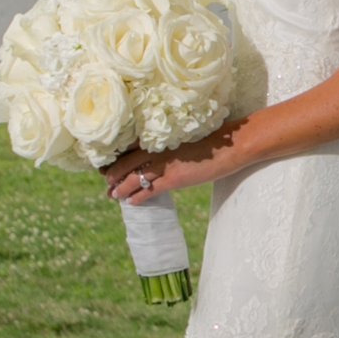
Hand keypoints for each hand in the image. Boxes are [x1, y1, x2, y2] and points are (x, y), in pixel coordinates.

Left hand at [100, 124, 244, 204]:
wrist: (231, 144)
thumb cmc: (214, 138)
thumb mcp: (187, 135)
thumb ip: (172, 142)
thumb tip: (166, 149)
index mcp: (161, 136)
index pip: (130, 147)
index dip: (117, 157)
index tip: (109, 165)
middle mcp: (158, 148)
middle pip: (126, 163)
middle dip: (113, 175)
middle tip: (107, 184)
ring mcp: (165, 164)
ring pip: (133, 178)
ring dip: (121, 188)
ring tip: (113, 195)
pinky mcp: (174, 179)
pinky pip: (149, 190)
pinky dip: (138, 197)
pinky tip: (131, 203)